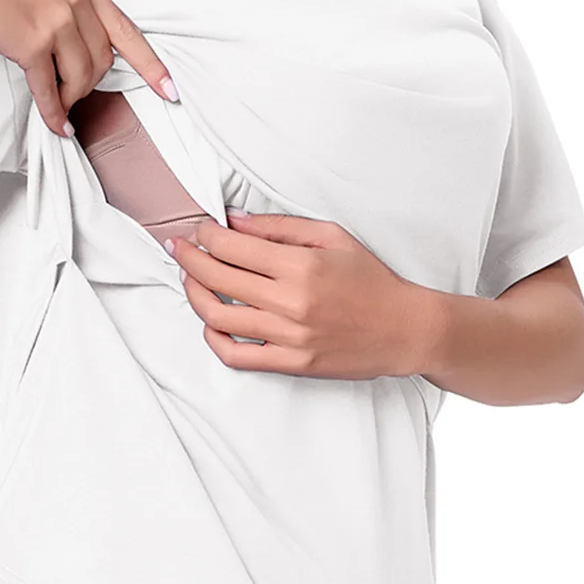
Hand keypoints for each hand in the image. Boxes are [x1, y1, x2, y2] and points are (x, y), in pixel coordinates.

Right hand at [0, 0, 178, 136]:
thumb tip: (65, 20)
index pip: (126, 29)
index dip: (150, 64)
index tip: (168, 88)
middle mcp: (75, 1)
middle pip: (103, 60)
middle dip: (92, 82)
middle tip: (74, 91)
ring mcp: (57, 23)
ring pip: (82, 78)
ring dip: (72, 97)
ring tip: (59, 102)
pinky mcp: (32, 45)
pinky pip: (50, 90)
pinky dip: (55, 113)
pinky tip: (57, 125)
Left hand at [167, 209, 439, 379]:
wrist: (404, 329)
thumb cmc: (371, 280)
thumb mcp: (332, 237)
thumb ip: (281, 227)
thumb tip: (235, 220)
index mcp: (300, 265)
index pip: (232, 247)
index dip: (205, 236)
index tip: (198, 230)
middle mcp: (290, 301)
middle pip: (217, 279)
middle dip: (189, 259)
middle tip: (178, 248)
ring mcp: (289, 336)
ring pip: (219, 317)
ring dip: (195, 295)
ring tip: (189, 280)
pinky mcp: (291, 363)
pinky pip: (237, 356)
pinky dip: (215, 339)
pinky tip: (210, 323)